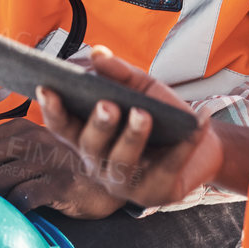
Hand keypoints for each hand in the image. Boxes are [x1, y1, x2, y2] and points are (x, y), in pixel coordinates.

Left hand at [0, 117, 124, 218]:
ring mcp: (48, 158)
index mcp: (20, 128)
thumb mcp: (35, 155)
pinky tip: (14, 221)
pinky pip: (22, 199)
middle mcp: (32, 137)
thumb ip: (5, 158)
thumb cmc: (67, 170)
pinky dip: (12, 213)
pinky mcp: (62, 181)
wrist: (116, 178)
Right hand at [35, 46, 221, 207]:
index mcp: (88, 138)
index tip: (46, 87)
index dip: (52, 109)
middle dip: (98, 125)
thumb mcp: (141, 88)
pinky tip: (198, 121)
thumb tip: (97, 54)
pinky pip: (169, 167)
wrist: (202, 147)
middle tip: (108, 105)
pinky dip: (185, 144)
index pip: (62, 127)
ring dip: (132, 137)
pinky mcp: (156, 194)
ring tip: (143, 115)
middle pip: (90, 146)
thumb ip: (118, 73)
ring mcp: (126, 184)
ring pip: (122, 162)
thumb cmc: (162, 117)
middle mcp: (99, 165)